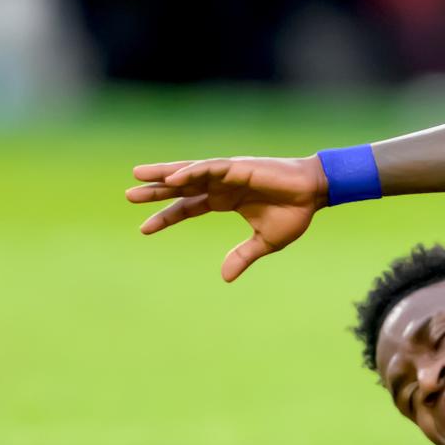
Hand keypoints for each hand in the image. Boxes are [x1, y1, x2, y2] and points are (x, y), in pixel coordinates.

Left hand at [127, 155, 327, 280]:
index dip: (166, 217)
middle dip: (155, 191)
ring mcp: (227, 174)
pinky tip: (173, 178)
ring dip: (164, 175)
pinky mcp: (238, 167)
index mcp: (225, 200)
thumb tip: (225, 278)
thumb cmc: (294, 213)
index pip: (188, 207)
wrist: (315, 194)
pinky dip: (191, 172)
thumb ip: (243, 256)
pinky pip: (209, 169)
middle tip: (129, 196)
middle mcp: (221, 185)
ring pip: (189, 173)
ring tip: (138, 176)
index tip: (144, 229)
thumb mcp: (264, 242)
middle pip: (181, 188)